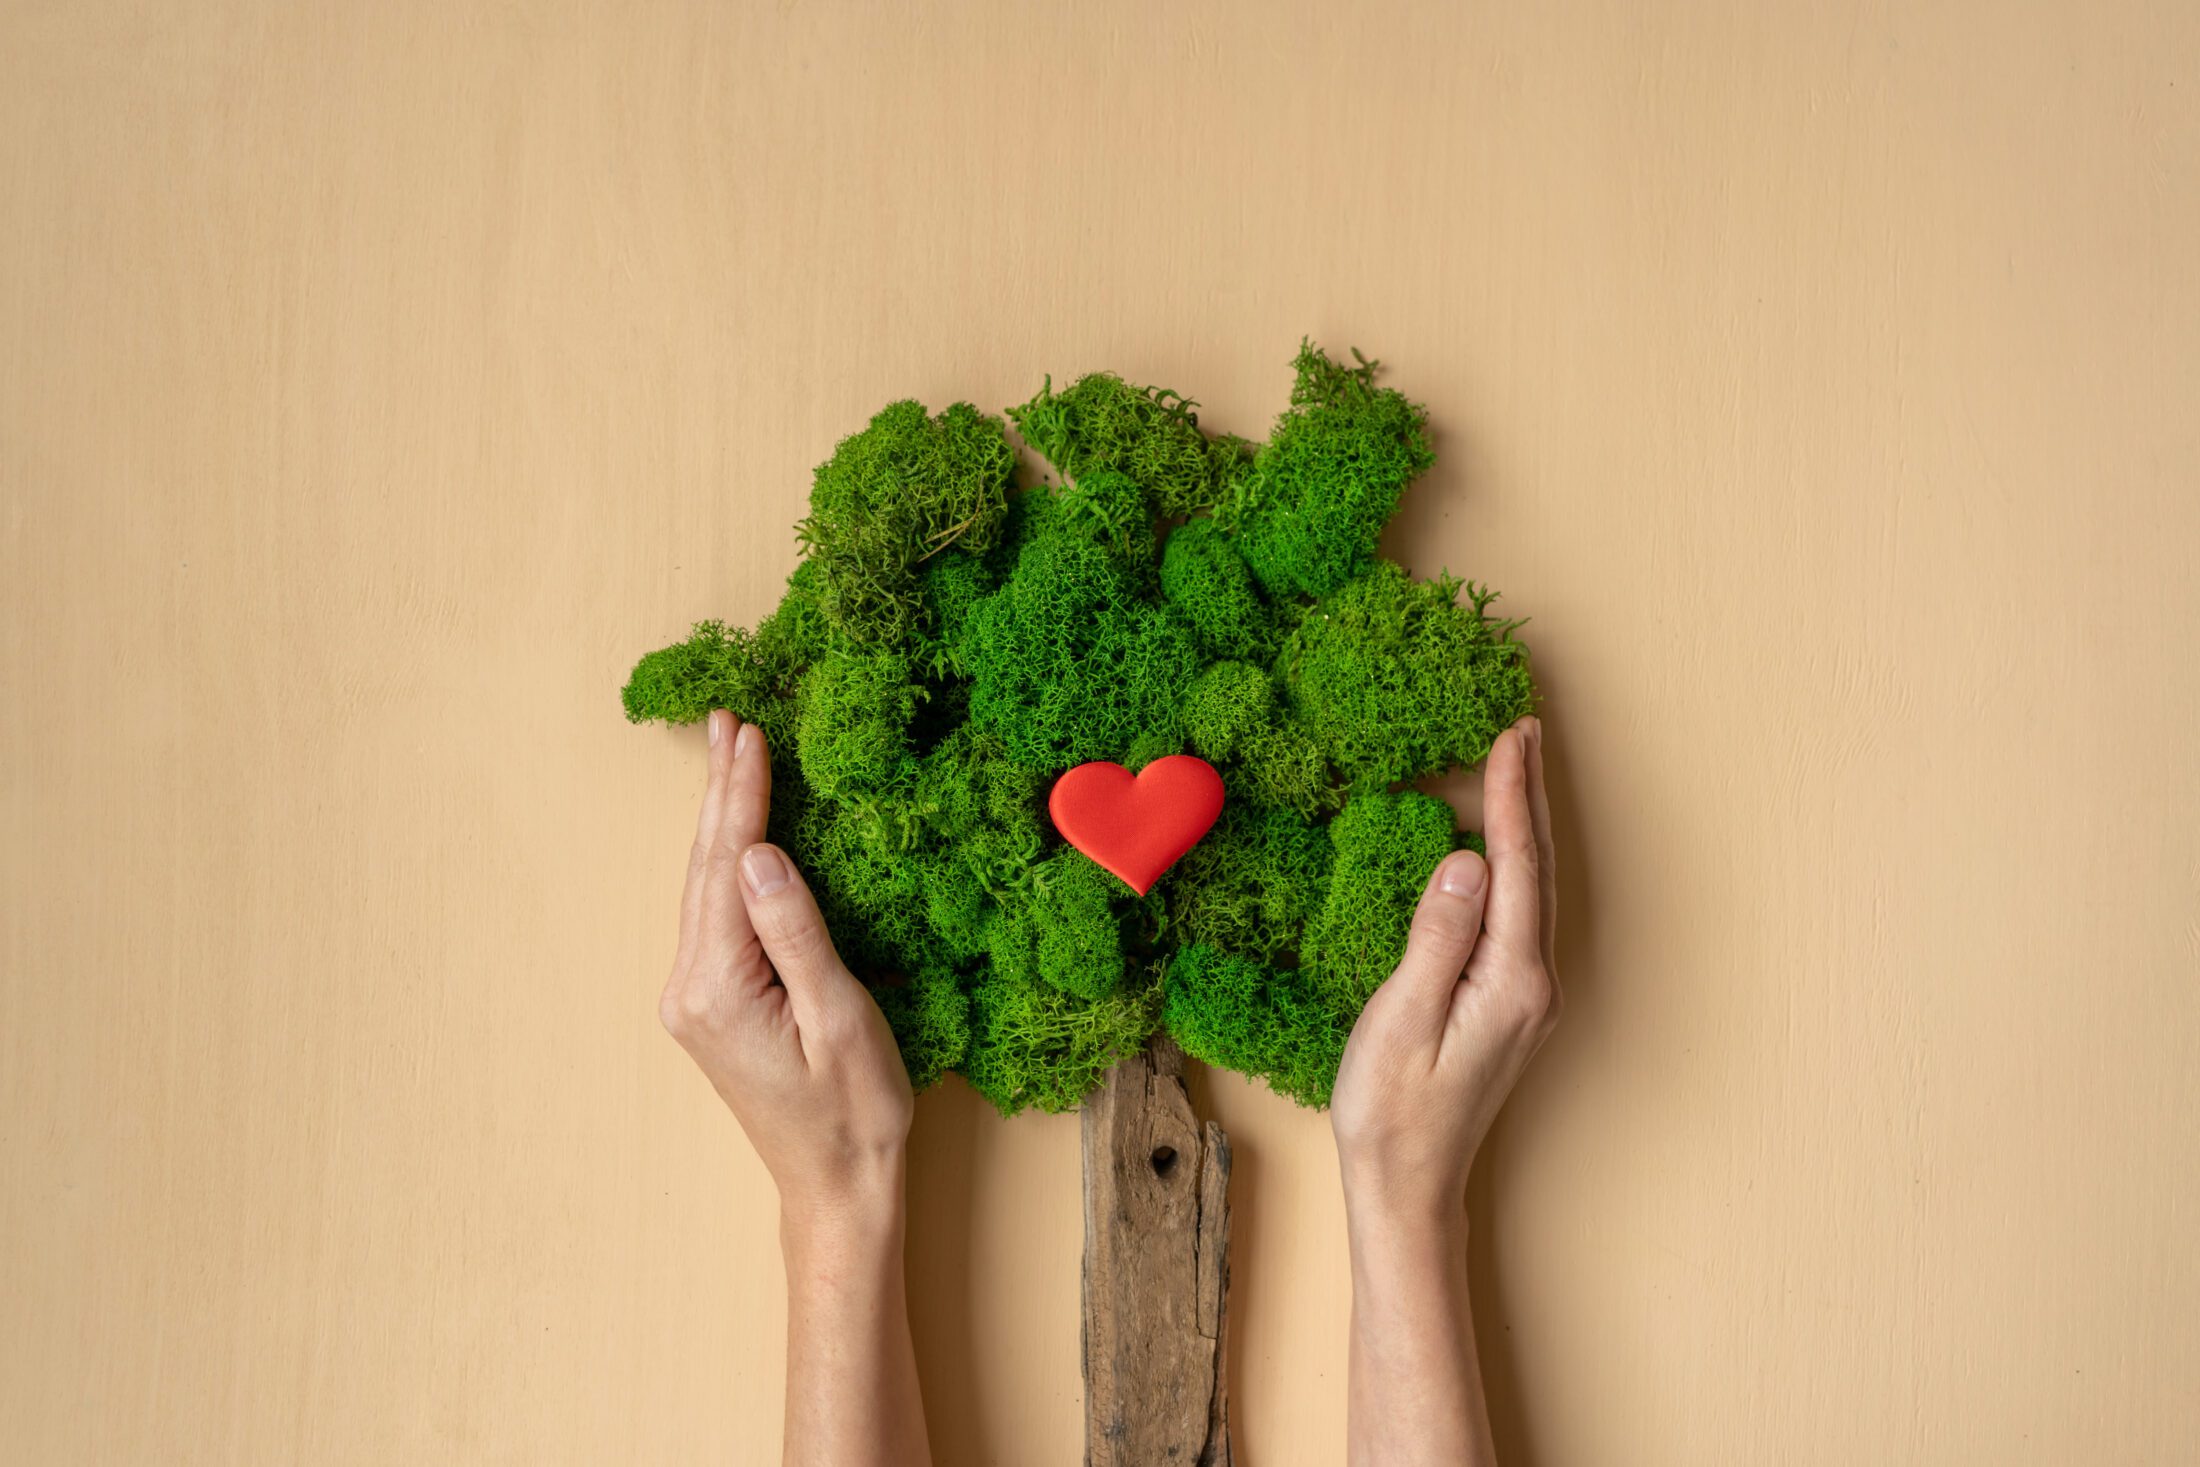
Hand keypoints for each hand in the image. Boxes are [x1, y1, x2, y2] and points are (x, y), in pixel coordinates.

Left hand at [657, 710, 914, 1232]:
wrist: (836, 1186)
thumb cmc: (854, 1111)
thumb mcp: (839, 1017)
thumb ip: (795, 932)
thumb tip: (759, 854)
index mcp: (717, 988)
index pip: (727, 867)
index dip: (741, 795)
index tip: (750, 732)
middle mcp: (689, 990)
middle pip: (705, 868)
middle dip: (720, 791)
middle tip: (729, 719)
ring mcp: (695, 999)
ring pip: (706, 887)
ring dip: (721, 819)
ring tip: (730, 754)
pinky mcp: (712, 1006)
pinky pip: (717, 914)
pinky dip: (728, 860)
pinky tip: (738, 832)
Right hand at [1330, 716, 1558, 1225]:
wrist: (1407, 1188)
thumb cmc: (1393, 1112)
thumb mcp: (1403, 1018)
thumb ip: (1438, 937)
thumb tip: (1466, 861)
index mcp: (1512, 981)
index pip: (1516, 866)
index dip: (1510, 797)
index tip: (1510, 737)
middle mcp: (1534, 984)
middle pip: (1538, 870)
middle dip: (1528, 796)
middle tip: (1524, 731)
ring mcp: (1526, 997)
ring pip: (1531, 890)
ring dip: (1523, 826)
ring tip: (1513, 770)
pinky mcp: (1509, 1006)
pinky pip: (1517, 915)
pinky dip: (1511, 866)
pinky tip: (1494, 852)